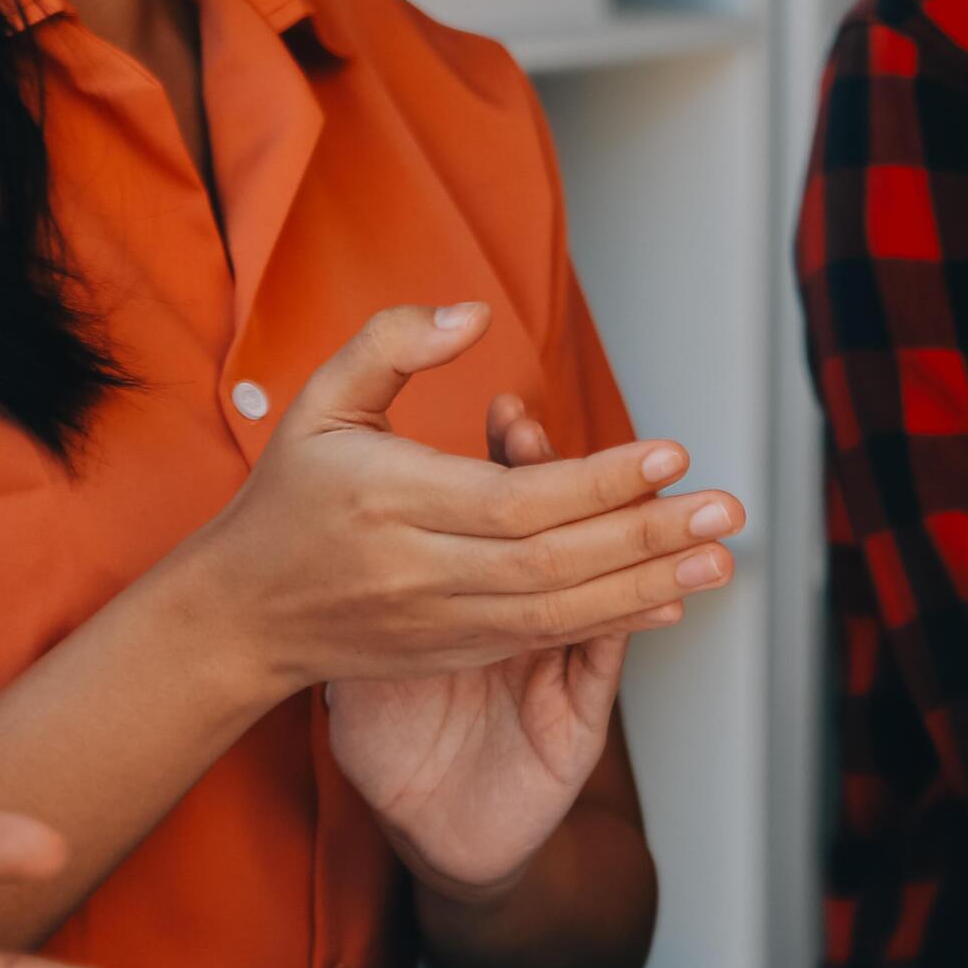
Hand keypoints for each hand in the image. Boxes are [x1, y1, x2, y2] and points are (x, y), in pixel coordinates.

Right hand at [184, 303, 736, 698]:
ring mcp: (440, 621)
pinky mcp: (455, 651)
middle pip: (552, 559)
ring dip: (648, 586)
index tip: (669, 453)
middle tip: (726, 511)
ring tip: (719, 559)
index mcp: (389, 499)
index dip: (599, 481)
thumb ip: (391, 344)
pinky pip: (546, 639)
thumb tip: (475, 316)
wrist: (242, 616)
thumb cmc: (289, 496)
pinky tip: (670, 601)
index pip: (515, 498)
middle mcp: (420, 570)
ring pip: (559, 609)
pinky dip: (612, 623)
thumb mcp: (319, 400)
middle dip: (648, 536)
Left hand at [325, 397, 733, 897]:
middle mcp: (521, 622)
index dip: (515, 465)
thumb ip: (364, 589)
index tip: (507, 416)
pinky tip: (666, 592)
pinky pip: (606, 663)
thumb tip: (358, 516)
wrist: (421, 829)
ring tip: (652, 487)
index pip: (507, 515)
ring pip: (602, 592)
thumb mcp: (358, 662)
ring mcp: (555, 670)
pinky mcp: (576, 721)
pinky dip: (634, 623)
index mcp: (470, 599)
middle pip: (567, 540)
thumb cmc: (390, 739)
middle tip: (562, 426)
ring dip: (634, 541)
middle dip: (579, 483)